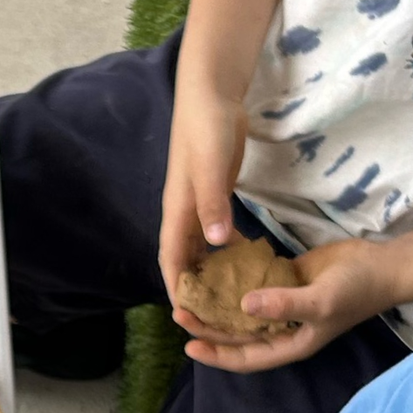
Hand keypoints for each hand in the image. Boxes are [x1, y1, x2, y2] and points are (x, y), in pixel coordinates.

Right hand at [159, 87, 247, 307]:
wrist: (212, 95)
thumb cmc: (207, 129)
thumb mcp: (211, 167)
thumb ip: (213, 205)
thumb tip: (215, 244)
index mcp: (178, 209)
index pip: (171, 259)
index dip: (176, 288)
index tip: (186, 317)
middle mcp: (184, 212)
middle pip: (182, 258)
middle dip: (191, 288)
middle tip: (209, 315)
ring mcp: (198, 203)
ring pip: (197, 247)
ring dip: (207, 270)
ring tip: (227, 296)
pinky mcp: (213, 194)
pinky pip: (213, 232)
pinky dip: (222, 250)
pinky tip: (241, 261)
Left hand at [180, 235, 400, 372]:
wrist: (382, 265)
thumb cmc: (355, 291)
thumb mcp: (320, 301)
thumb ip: (283, 305)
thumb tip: (242, 307)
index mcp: (290, 343)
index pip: (246, 358)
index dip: (218, 354)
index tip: (189, 344)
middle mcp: (282, 328)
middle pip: (238, 334)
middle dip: (209, 326)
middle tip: (180, 312)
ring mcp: (283, 304)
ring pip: (242, 309)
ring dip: (218, 303)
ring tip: (191, 291)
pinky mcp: (285, 280)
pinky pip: (254, 283)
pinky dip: (236, 278)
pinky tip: (215, 265)